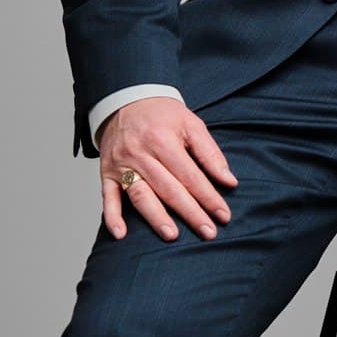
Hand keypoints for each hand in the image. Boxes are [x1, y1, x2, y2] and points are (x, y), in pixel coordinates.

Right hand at [98, 96, 238, 241]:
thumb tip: (229, 181)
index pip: (190, 175)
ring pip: (140, 195)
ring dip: (155, 217)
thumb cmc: (161, 115)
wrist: (124, 101)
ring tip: (172, 235)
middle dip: (190, 212)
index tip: (223, 215)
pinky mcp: (107, 172)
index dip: (208, 197)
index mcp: (163, 139)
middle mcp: (140, 153)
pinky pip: (107, 196)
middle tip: (208, 232)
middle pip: (168, 188)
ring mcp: (122, 164)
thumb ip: (210, 153)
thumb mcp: (191, 124)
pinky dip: (112, 216)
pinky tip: (120, 234)